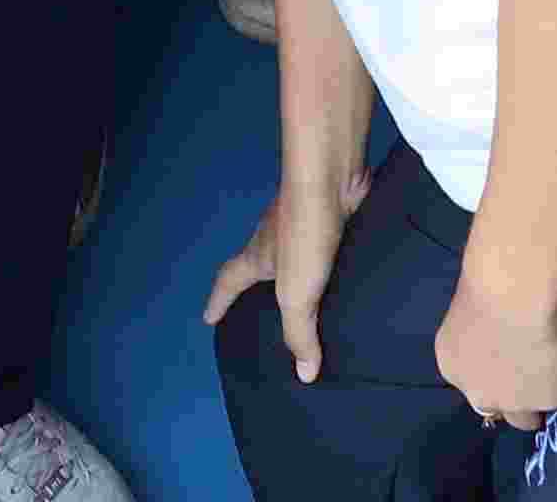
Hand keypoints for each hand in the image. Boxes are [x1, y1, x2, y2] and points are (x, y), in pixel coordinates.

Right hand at [205, 168, 358, 385]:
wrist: (332, 181)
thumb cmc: (304, 236)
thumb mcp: (297, 295)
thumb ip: (299, 333)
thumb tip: (305, 374)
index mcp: (257, 257)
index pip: (228, 282)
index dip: (218, 301)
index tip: (208, 318)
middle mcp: (274, 239)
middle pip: (258, 266)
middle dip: (258, 288)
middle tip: (263, 311)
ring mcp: (302, 225)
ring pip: (294, 255)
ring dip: (298, 274)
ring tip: (314, 299)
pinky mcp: (330, 218)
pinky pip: (325, 247)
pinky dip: (330, 261)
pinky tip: (348, 274)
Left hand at [434, 280, 556, 436]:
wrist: (512, 292)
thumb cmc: (487, 283)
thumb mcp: (469, 313)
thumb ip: (478, 336)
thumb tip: (496, 336)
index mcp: (451, 365)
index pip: (471, 384)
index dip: (491, 374)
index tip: (506, 362)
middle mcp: (476, 392)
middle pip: (494, 409)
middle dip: (509, 396)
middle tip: (528, 375)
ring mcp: (511, 402)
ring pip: (525, 419)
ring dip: (534, 401)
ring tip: (551, 377)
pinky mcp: (545, 400)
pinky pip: (555, 398)